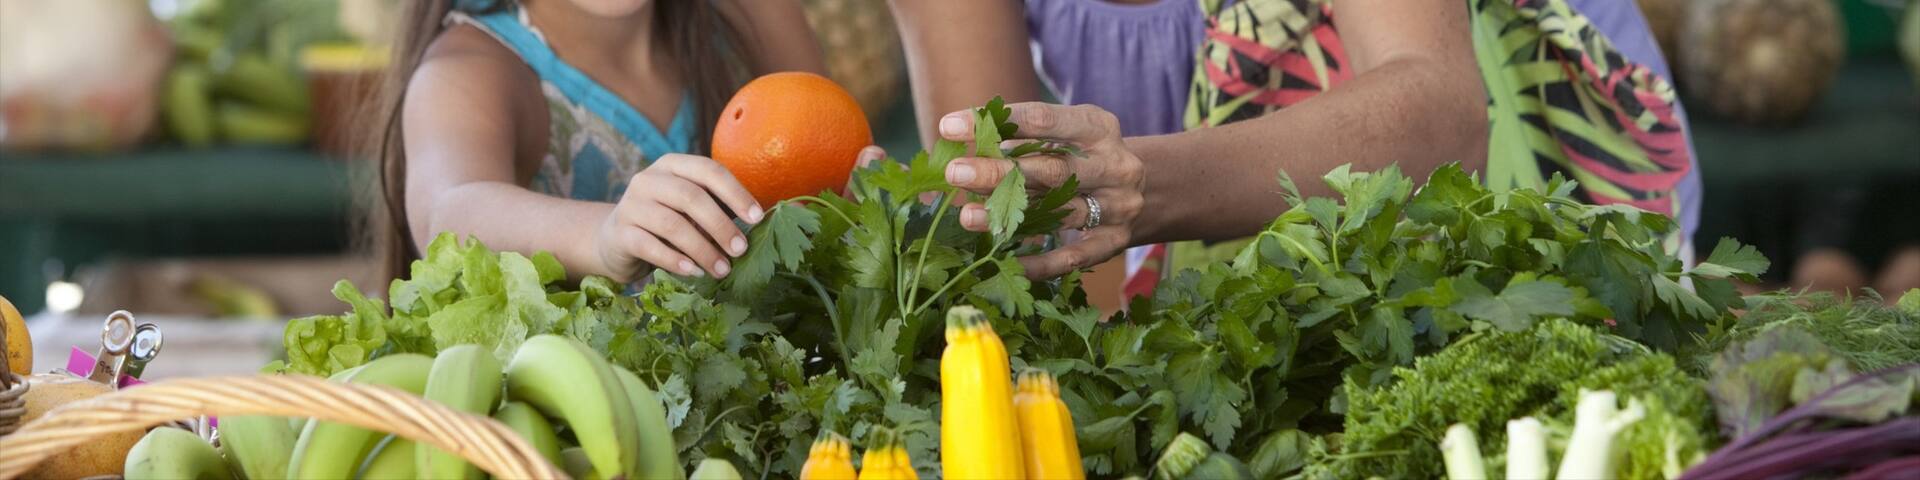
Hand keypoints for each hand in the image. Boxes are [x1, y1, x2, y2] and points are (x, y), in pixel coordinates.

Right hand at [596, 154, 763, 281]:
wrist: (616, 240)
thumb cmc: (666, 223)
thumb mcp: (690, 209)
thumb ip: (717, 209)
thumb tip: (759, 223)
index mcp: (672, 165)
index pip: (709, 171)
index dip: (735, 193)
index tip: (757, 218)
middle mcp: (648, 179)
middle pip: (691, 197)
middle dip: (721, 225)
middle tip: (741, 250)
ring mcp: (630, 204)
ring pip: (672, 224)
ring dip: (702, 249)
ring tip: (722, 269)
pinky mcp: (620, 232)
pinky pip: (650, 246)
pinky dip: (675, 260)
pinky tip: (694, 272)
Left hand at [939, 102, 1144, 278]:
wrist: (1150, 189)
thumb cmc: (1086, 156)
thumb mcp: (1067, 135)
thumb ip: (1024, 139)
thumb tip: (967, 146)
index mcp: (1098, 127)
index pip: (1043, 119)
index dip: (997, 122)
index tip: (950, 126)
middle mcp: (1114, 165)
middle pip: (1052, 169)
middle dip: (999, 172)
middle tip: (955, 173)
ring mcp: (1118, 206)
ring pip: (1058, 212)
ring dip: (1009, 215)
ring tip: (966, 216)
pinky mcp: (1114, 241)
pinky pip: (1071, 257)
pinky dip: (1037, 262)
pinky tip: (1002, 260)